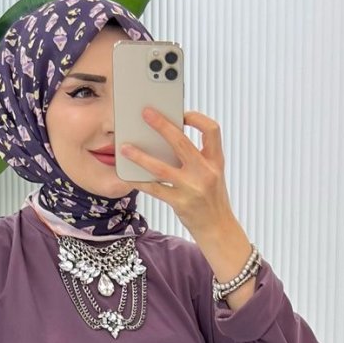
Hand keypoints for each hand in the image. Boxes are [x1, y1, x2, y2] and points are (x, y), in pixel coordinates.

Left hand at [117, 108, 233, 237]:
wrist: (218, 229)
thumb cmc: (212, 199)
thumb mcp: (213, 174)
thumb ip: (197, 157)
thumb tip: (168, 139)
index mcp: (215, 161)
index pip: (212, 130)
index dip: (197, 118)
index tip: (182, 114)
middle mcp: (205, 172)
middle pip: (181, 142)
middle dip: (162, 125)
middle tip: (145, 113)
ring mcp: (192, 189)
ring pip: (161, 168)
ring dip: (140, 156)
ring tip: (125, 148)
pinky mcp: (180, 204)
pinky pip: (155, 190)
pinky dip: (141, 182)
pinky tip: (130, 176)